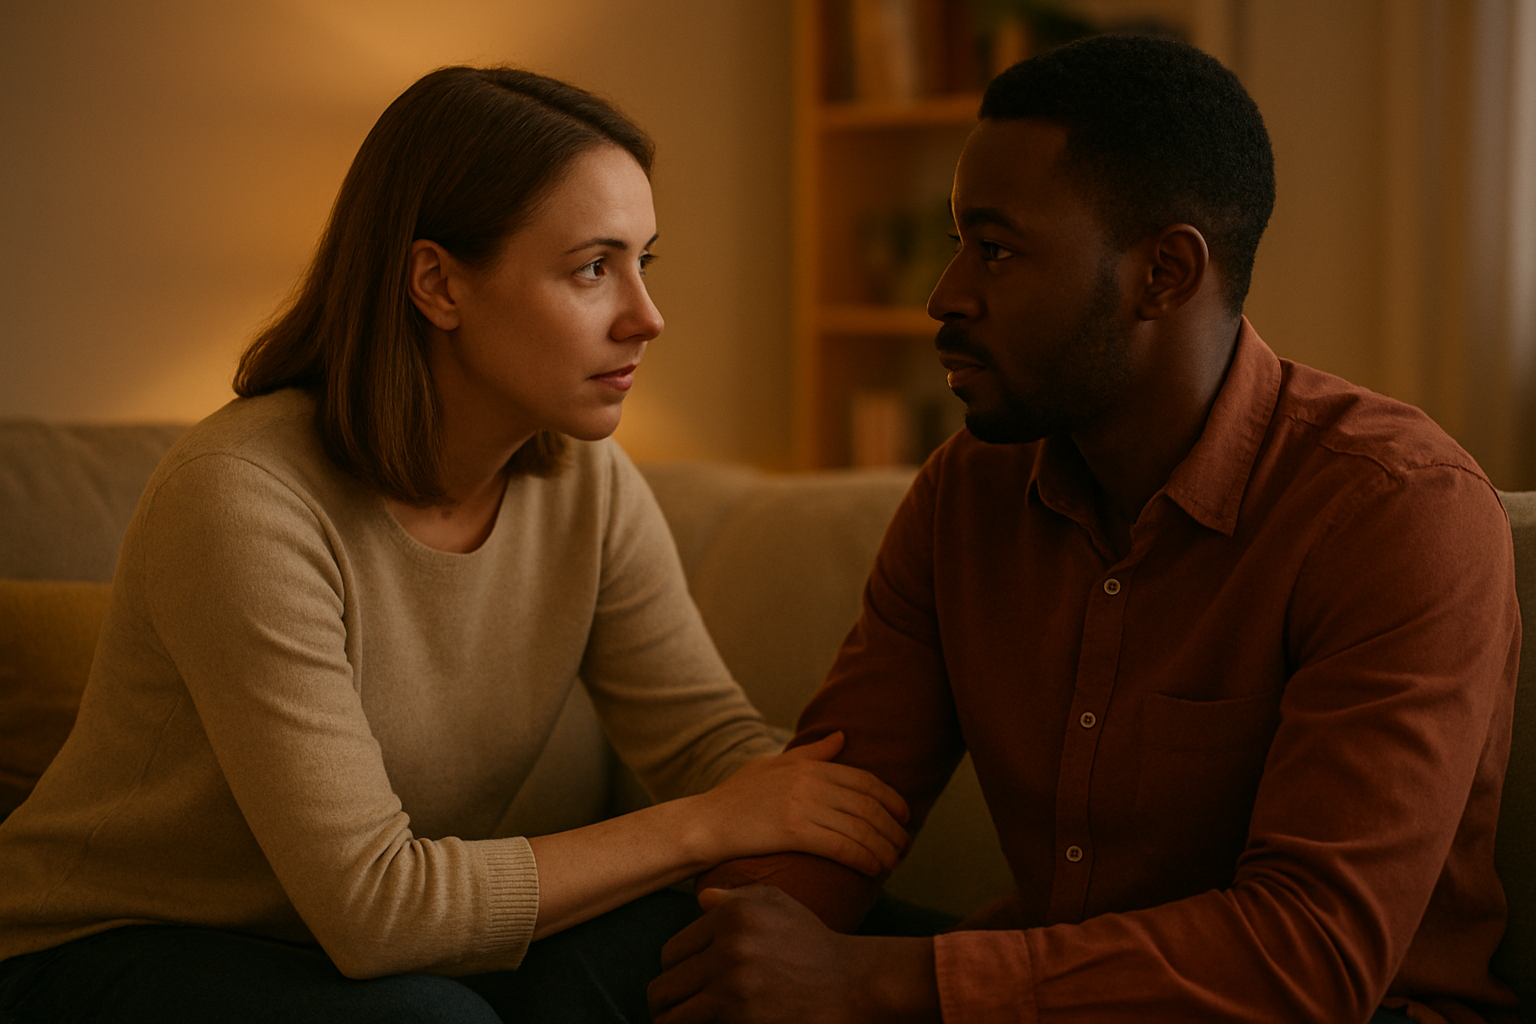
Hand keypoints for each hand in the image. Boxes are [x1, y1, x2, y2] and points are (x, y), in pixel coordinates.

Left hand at [647, 885, 939, 1023]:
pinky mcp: (743, 1019)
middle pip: (663, 989)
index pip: (670, 954)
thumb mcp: (777, 904)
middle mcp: (728, 948)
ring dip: (676, 1023)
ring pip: (671, 1018)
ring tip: (690, 1022)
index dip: (676, 972)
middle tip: (679, 1012)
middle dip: (667, 1004)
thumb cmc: (813, 943)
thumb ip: (734, 898)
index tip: (687, 984)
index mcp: (730, 916)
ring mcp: (735, 987)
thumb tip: (701, 900)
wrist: (853, 983)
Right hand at [693, 732, 909, 876]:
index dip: (891, 798)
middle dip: (893, 828)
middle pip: (868, 805)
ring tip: (894, 863)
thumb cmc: (734, 798)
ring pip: (860, 828)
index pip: (864, 780)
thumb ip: (809, 754)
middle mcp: (809, 782)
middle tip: (904, 845)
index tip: (905, 815)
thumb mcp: (770, 765)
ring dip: (884, 848)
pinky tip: (875, 870)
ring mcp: (802, 806)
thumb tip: (842, 737)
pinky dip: (865, 859)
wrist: (704, 824)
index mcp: (807, 766)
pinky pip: (842, 846)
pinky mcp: (794, 832)